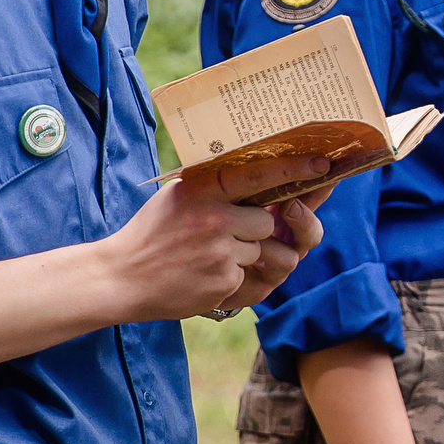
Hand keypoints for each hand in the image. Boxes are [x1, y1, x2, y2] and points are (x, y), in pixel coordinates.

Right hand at [101, 155, 331, 320]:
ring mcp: (220, 252)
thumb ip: (216, 186)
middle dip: (252, 230)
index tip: (322, 163)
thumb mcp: (178, 195)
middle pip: (266, 222)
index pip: (259, 174)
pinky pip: (248, 275)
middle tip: (221, 233)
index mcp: (204, 189)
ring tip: (207, 254)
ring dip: (243, 255)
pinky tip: (201, 273)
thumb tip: (262, 176)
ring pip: (261, 250)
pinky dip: (230, 276)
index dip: (294, 169)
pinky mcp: (223, 281)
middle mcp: (215, 218)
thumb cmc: (152, 232)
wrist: (120, 277)